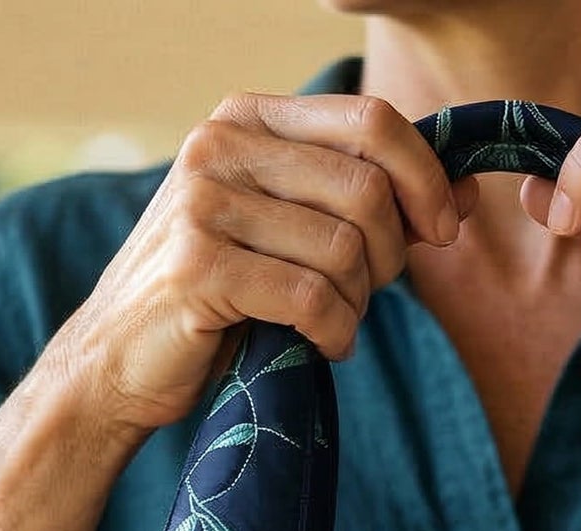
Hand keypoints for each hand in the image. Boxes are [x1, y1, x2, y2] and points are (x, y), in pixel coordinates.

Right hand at [52, 93, 472, 442]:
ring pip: (344, 248)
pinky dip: (335, 334)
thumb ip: (366, 202)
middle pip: (367, 190)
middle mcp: (220, 145)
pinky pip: (312, 299)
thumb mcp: (290, 233)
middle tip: (366, 296)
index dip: (425, 178)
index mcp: (246, 118)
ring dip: (358, 304)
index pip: (371, 120)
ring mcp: (203, 203)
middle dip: (391, 257)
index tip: (444, 231)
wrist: (116, 362)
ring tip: (332, 325)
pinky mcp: (198, 267)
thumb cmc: (218, 300)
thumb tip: (464, 193)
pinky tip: (321, 347)